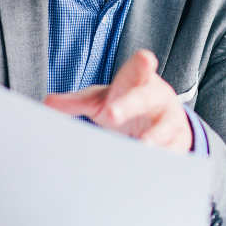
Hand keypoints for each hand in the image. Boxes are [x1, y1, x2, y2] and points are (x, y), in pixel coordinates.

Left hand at [44, 49, 191, 151]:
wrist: (160, 118)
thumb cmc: (126, 102)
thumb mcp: (101, 100)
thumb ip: (76, 102)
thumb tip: (47, 103)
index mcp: (138, 81)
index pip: (139, 68)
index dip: (142, 64)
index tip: (145, 59)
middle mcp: (156, 97)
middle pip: (145, 98)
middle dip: (130, 105)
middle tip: (112, 114)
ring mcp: (169, 118)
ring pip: (164, 127)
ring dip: (153, 137)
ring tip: (142, 145)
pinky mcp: (177, 140)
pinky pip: (173, 150)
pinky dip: (164, 157)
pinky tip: (153, 166)